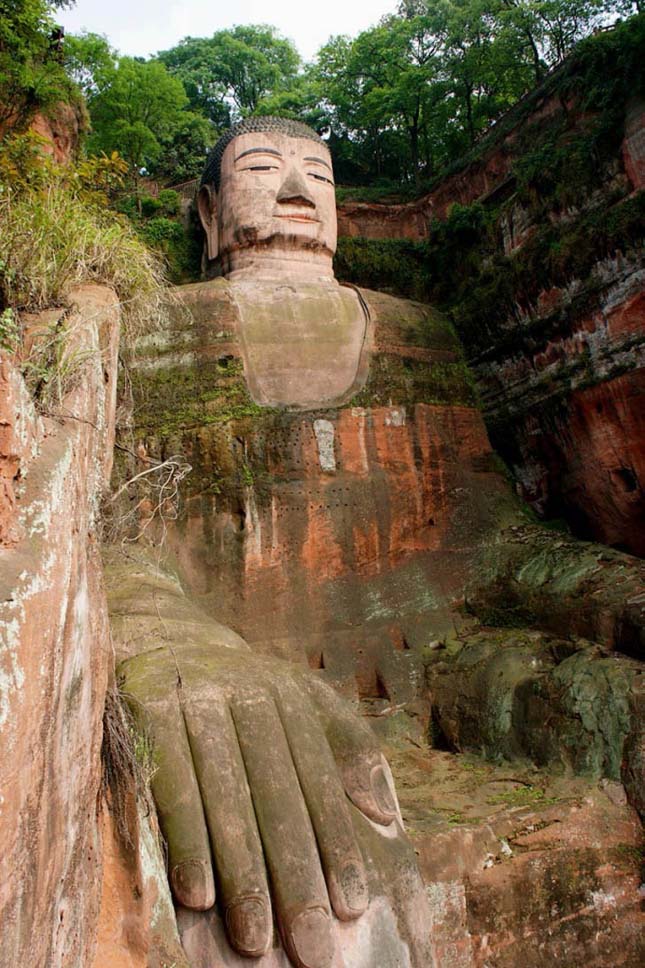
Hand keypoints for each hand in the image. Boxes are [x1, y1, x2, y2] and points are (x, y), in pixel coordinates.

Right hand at [119, 641, 401, 967]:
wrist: (161, 633)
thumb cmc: (242, 687)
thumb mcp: (302, 697)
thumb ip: (347, 746)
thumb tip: (383, 813)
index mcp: (289, 697)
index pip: (318, 781)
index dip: (337, 844)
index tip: (352, 906)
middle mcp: (247, 695)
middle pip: (277, 797)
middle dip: (296, 876)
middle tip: (313, 946)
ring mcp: (196, 702)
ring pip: (227, 799)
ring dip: (243, 873)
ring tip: (256, 940)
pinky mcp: (150, 713)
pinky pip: (171, 786)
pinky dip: (187, 840)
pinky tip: (199, 895)